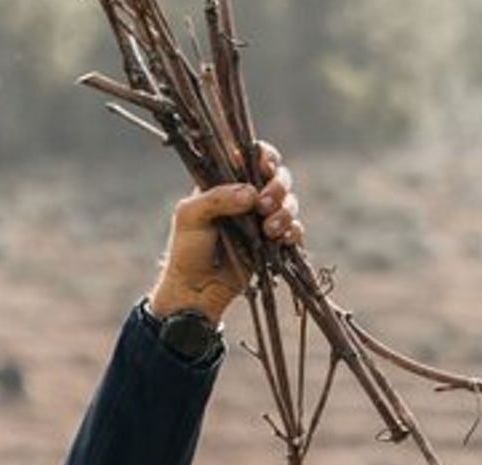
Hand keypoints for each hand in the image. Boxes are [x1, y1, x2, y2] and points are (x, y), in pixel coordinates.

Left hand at [146, 143, 301, 323]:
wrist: (196, 290)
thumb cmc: (186, 249)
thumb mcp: (190, 216)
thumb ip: (217, 197)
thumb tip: (251, 192)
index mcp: (225, 182)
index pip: (251, 156)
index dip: (264, 156)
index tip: (264, 165)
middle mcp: (247, 196)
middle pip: (279, 175)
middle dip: (278, 186)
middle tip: (264, 205)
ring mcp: (261, 218)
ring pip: (290, 201)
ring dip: (285, 211)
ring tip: (269, 229)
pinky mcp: (272, 241)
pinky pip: (294, 228)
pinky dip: (293, 231)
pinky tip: (282, 239)